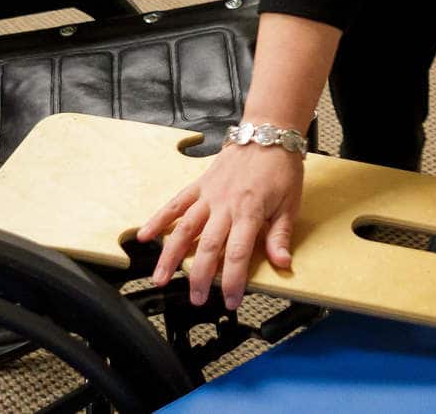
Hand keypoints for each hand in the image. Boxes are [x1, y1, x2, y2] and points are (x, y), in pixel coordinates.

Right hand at [135, 139, 303, 308]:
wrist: (267, 133)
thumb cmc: (281, 168)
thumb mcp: (290, 203)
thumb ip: (280, 235)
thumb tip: (282, 262)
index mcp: (250, 212)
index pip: (238, 253)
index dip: (233, 281)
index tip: (231, 301)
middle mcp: (225, 205)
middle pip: (208, 247)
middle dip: (200, 277)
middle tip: (196, 299)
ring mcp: (208, 195)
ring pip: (184, 229)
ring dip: (171, 255)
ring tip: (160, 278)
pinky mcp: (199, 186)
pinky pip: (175, 204)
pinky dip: (158, 219)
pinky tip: (145, 235)